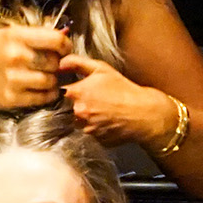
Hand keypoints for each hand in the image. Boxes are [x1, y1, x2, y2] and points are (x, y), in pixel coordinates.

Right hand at [0, 23, 69, 111]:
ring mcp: (14, 79)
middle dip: (57, 64)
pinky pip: (42, 97)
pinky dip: (48, 94)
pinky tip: (43, 89)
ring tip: (45, 77)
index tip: (64, 49)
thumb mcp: (6, 34)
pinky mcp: (13, 98)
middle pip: (55, 62)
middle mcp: (16, 57)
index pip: (55, 39)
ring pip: (51, 81)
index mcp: (15, 37)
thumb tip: (63, 36)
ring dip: (53, 80)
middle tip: (51, 65)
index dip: (65, 45)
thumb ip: (33, 35)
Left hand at [58, 55, 175, 146]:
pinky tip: (106, 120)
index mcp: (76, 93)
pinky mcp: (94, 139)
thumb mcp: (101, 69)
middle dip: (78, 104)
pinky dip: (95, 128)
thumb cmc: (123, 89)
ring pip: (78, 122)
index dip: (68, 91)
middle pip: (67, 109)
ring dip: (86, 117)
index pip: (60, 93)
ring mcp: (86, 128)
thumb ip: (77, 63)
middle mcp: (78, 112)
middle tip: (95, 100)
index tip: (78, 90)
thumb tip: (59, 63)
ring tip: (102, 111)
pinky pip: (89, 133)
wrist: (143, 112)